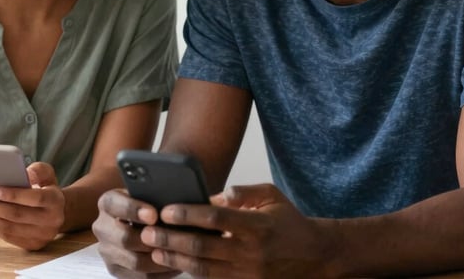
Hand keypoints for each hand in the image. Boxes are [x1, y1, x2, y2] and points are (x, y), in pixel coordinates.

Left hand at [0, 161, 65, 249]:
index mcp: (55, 200)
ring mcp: (43, 235)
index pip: (35, 198)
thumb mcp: (47, 175)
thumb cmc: (46, 189)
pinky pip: (10, 237)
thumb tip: (26, 174)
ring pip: (11, 228)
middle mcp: (52, 220)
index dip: (13, 195)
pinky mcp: (33, 245)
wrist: (58, 212)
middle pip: (18, 215)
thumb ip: (38, 170)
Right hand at [92, 188, 181, 277]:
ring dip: (160, 258)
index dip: (133, 210)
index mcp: (107, 203)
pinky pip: (140, 276)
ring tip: (181, 252)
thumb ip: (153, 196)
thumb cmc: (147, 203)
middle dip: (150, 239)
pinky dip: (161, 272)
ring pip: (134, 261)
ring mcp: (107, 251)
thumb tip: (171, 200)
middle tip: (173, 237)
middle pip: (124, 238)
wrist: (134, 221)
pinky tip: (177, 264)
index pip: (115, 205)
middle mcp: (102, 227)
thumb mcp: (145, 194)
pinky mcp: (116, 269)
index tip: (153, 214)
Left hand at [141, 184, 337, 277]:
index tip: (166, 210)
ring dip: (175, 260)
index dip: (188, 214)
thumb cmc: (289, 221)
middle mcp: (250, 252)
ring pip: (203, 269)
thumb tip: (217, 194)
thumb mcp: (271, 196)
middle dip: (171, 240)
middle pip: (202, 247)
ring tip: (154, 251)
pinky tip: (175, 265)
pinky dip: (192, 273)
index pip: (215, 218)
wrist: (315, 256)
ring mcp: (247, 274)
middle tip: (147, 233)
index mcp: (256, 226)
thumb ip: (244, 192)